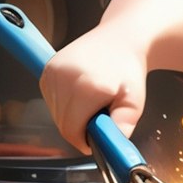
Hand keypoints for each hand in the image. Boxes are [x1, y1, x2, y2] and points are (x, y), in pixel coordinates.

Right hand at [39, 27, 148, 152]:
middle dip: (80, 129)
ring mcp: (52, 72)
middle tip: (100, 119)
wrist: (120, 38)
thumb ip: (124, 124)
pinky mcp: (46, 70)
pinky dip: (65, 105)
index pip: (72, 129)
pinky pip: (50, 101)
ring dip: (72, 117)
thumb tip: (111, 144)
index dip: (84, 141)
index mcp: (87, 87)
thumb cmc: (129, 68)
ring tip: (94, 103)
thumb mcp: (136, 100)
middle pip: (62, 123)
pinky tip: (82, 95)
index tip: (96, 141)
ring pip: (55, 113)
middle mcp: (64, 78)